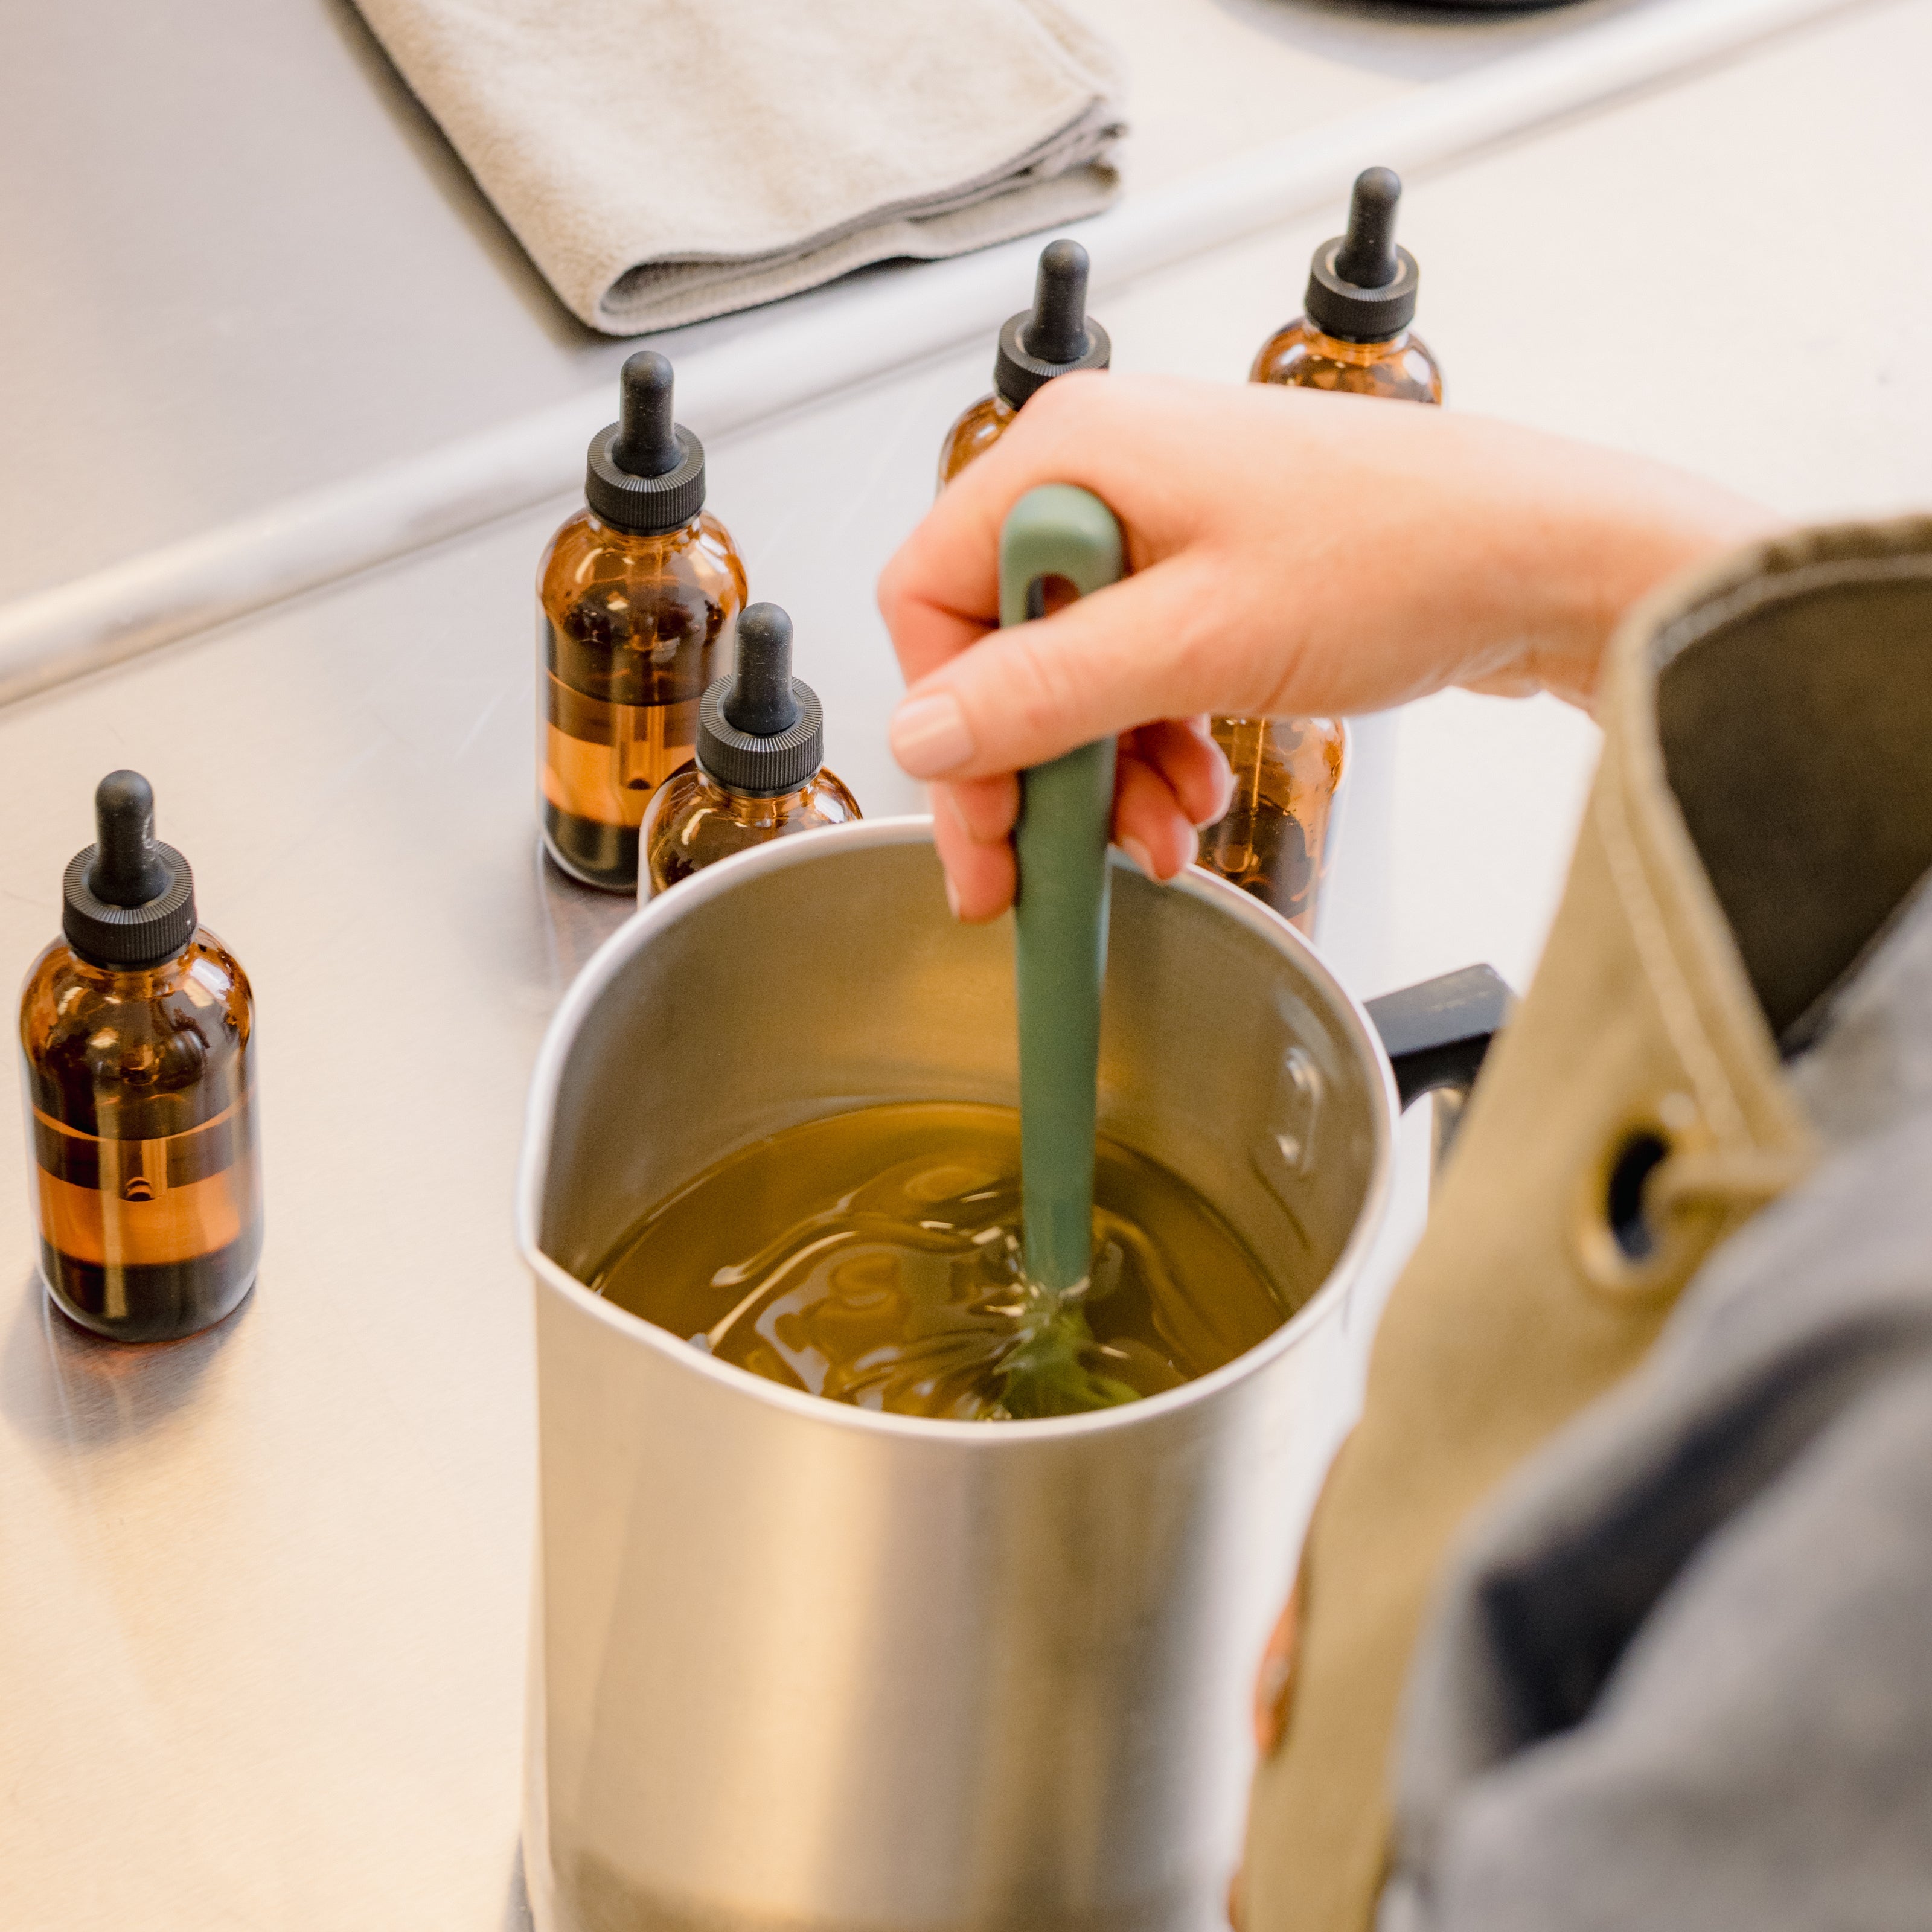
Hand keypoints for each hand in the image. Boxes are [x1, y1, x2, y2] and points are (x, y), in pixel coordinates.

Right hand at [878, 372, 1778, 918]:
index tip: (987, 823)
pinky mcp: (1209, 569)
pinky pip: (1135, 672)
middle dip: (1034, 767)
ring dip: (1102, 773)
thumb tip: (920, 735)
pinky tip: (1194, 794)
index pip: (929, 596)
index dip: (945, 726)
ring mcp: (1160, 522)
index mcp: (1073, 455)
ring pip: (1068, 674)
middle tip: (1050, 864)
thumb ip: (1041, 692)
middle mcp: (1104, 476)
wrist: (1545, 559)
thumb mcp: (1194, 642)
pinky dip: (1153, 746)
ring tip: (1161, 834)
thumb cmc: (1408, 554)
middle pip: (996, 646)